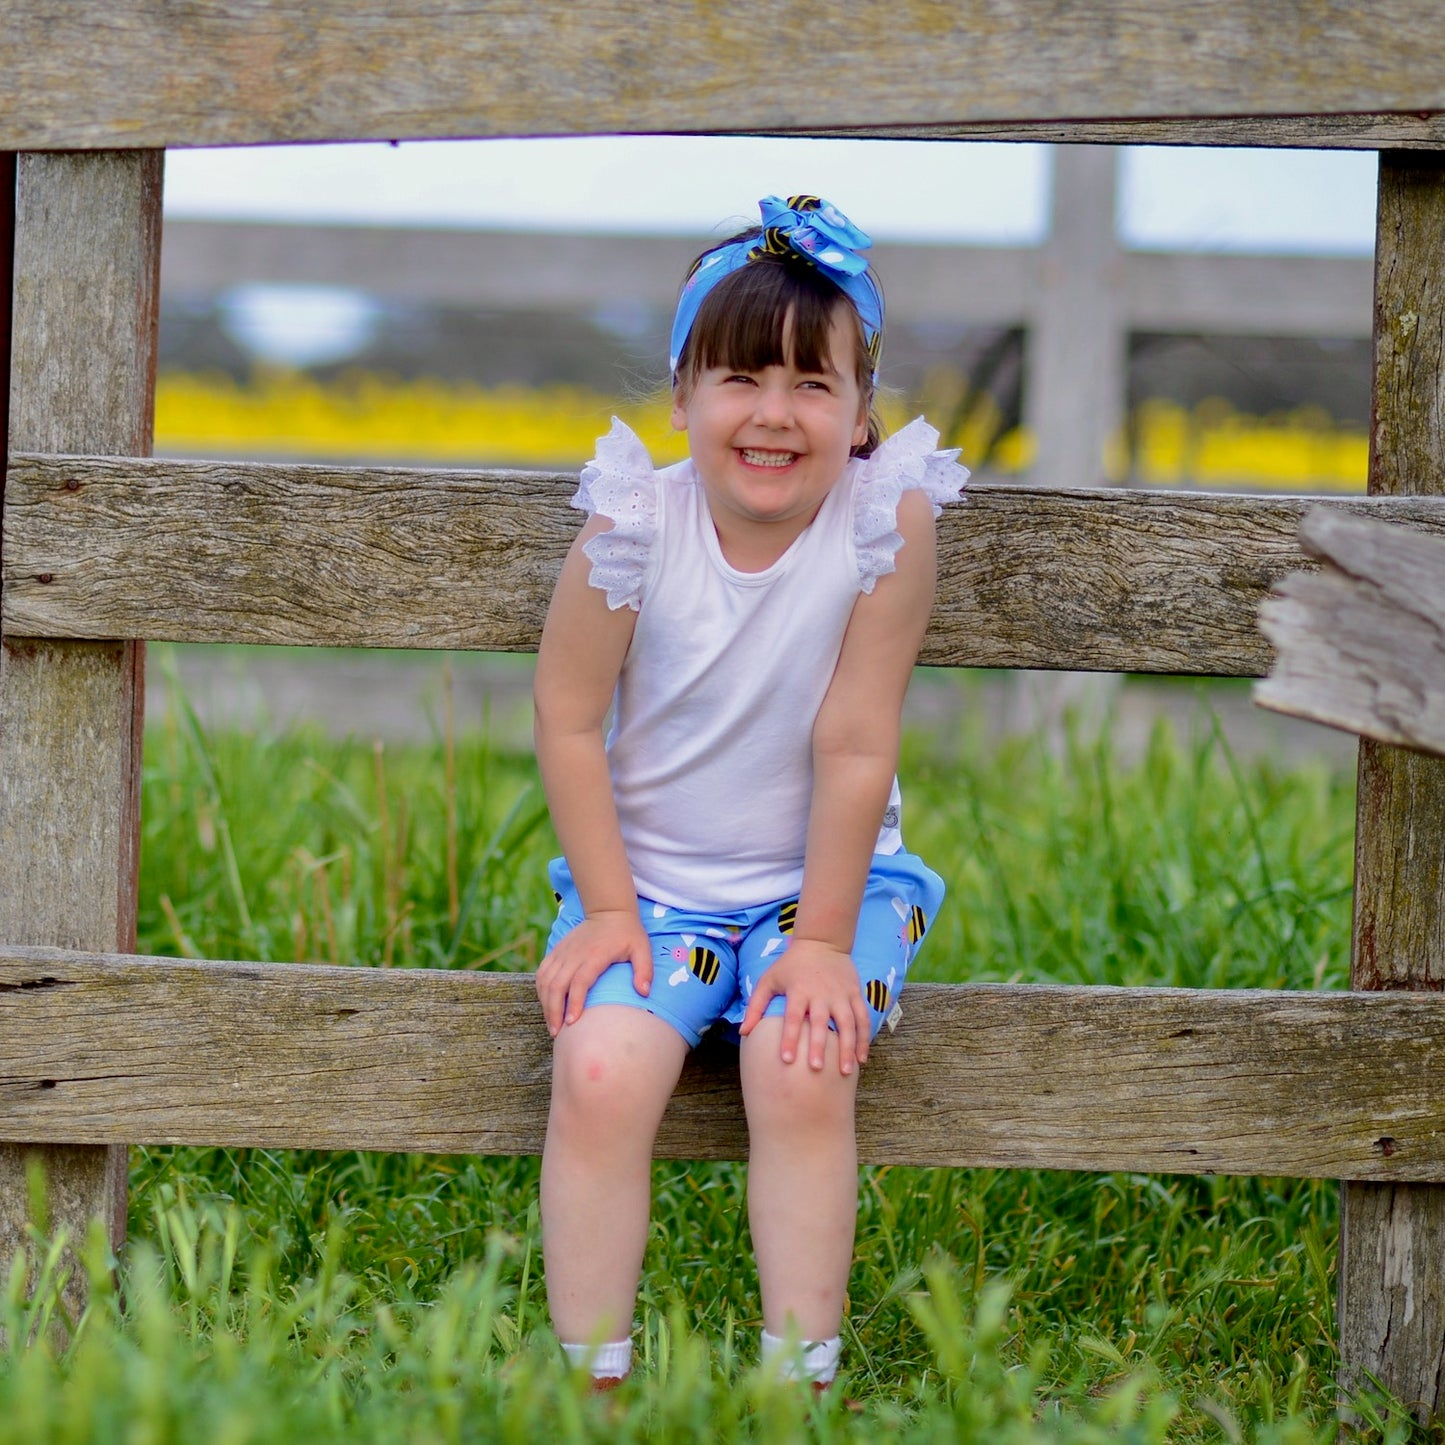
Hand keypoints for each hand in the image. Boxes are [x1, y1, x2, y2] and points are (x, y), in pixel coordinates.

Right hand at [536, 910, 652, 1037]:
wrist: (608, 911)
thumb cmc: (627, 933)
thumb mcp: (642, 949)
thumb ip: (644, 970)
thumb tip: (643, 993)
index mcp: (595, 954)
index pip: (580, 981)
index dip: (574, 1002)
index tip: (573, 1022)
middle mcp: (575, 954)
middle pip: (557, 984)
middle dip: (554, 1010)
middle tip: (557, 1032)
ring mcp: (563, 952)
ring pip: (546, 980)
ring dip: (546, 1004)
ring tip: (552, 1024)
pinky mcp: (556, 951)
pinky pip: (542, 972)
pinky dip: (541, 990)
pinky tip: (546, 1005)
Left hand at [738, 938, 870, 1075]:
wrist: (822, 942)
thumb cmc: (791, 965)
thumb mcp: (769, 979)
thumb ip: (755, 1006)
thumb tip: (743, 1033)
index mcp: (798, 990)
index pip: (792, 1017)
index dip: (789, 1038)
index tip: (786, 1060)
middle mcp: (821, 993)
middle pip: (820, 1022)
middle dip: (819, 1046)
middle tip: (816, 1069)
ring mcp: (841, 994)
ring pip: (848, 1023)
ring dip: (848, 1047)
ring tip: (845, 1071)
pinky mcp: (856, 994)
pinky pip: (863, 1018)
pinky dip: (864, 1038)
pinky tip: (861, 1058)